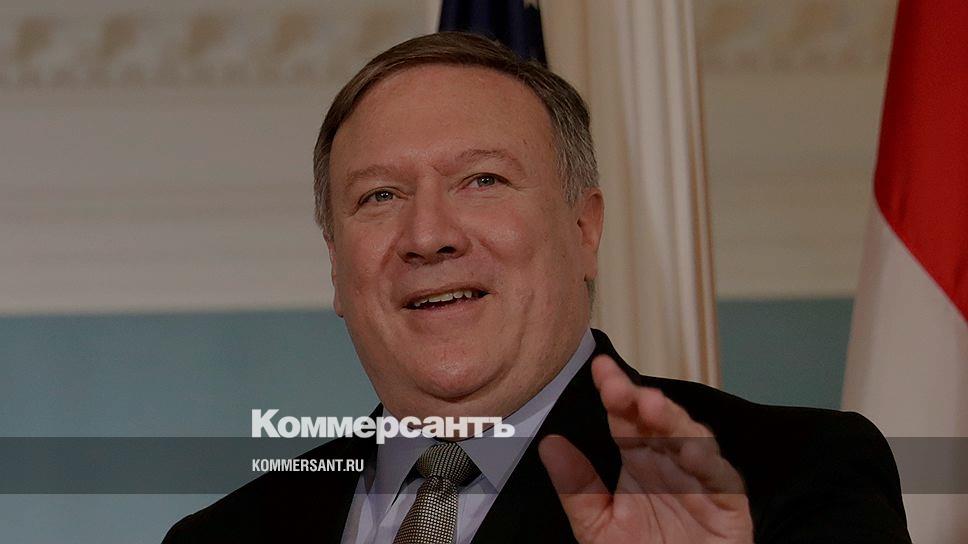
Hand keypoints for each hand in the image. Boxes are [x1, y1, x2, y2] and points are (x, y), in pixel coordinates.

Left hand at [538, 355, 752, 542]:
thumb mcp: (598, 526)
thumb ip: (577, 488)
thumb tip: (548, 444)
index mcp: (639, 460)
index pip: (626, 417)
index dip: (615, 391)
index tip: (599, 368)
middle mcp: (671, 462)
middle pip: (658, 421)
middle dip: (638, 399)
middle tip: (615, 386)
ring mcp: (701, 480)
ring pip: (691, 439)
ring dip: (672, 421)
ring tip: (650, 405)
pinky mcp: (728, 503)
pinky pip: (721, 478)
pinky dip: (708, 462)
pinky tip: (690, 451)